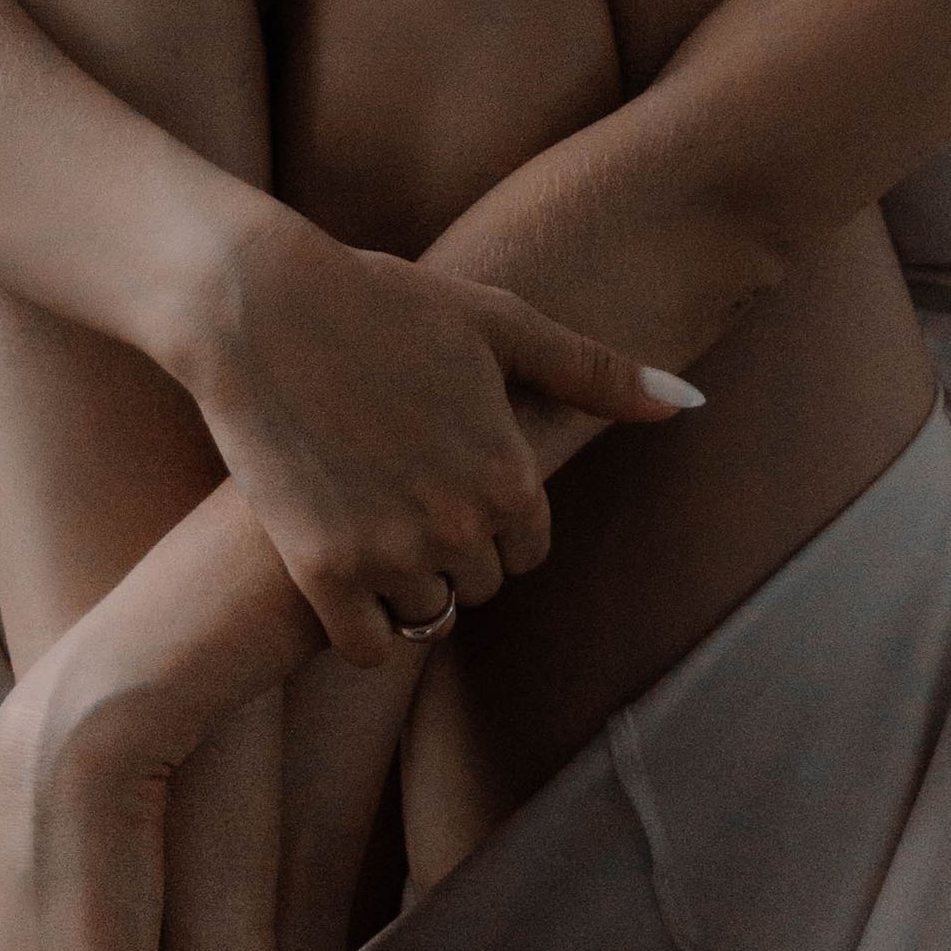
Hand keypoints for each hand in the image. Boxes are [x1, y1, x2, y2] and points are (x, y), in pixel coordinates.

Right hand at [175, 203, 701, 664]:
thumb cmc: (384, 302)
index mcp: (511, 475)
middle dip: (450, 551)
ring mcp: (391, 552)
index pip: (528, 549)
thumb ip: (596, 374)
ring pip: (425, 615)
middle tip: (400, 494)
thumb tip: (691, 400)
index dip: (491, 519)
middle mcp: (460, 525)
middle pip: (479, 583)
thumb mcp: (501, 323)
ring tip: (365, 521)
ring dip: (403, 585)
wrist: (259, 306)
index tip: (447, 478)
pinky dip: (361, 627)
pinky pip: (366, 647)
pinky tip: (341, 578)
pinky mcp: (322, 570)